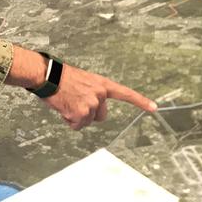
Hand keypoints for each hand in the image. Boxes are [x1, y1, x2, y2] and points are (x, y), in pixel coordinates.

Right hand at [4, 46, 156, 130]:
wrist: (47, 76)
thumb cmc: (61, 77)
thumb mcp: (83, 80)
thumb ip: (92, 92)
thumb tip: (91, 108)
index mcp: (102, 84)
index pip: (125, 93)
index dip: (140, 101)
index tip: (154, 108)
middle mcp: (99, 95)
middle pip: (101, 116)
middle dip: (89, 114)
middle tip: (75, 102)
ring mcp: (91, 105)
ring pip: (86, 121)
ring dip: (76, 116)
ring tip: (66, 102)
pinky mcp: (80, 114)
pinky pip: (76, 125)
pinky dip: (68, 120)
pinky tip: (62, 107)